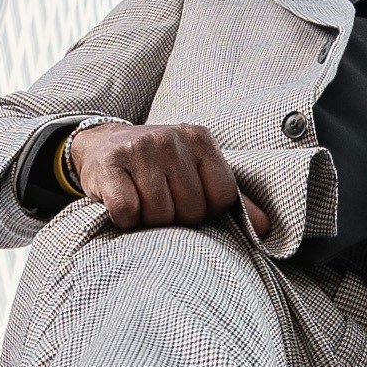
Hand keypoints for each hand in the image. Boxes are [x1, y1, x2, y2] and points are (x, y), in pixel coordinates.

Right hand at [71, 116, 244, 231]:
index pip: (222, 197)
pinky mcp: (109, 164)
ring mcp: (139, 148)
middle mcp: (171, 138)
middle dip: (176, 218)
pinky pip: (127, 212)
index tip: (188, 202)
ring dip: (149, 221)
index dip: (206, 211)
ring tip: (141, 202)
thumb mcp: (196, 172)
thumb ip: (232, 199)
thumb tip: (264, 229)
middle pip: (191, 210)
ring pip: (159, 214)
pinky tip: (122, 205)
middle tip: (161, 203)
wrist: (102, 146)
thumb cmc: (159, 168)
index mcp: (200, 138)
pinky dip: (125, 220)